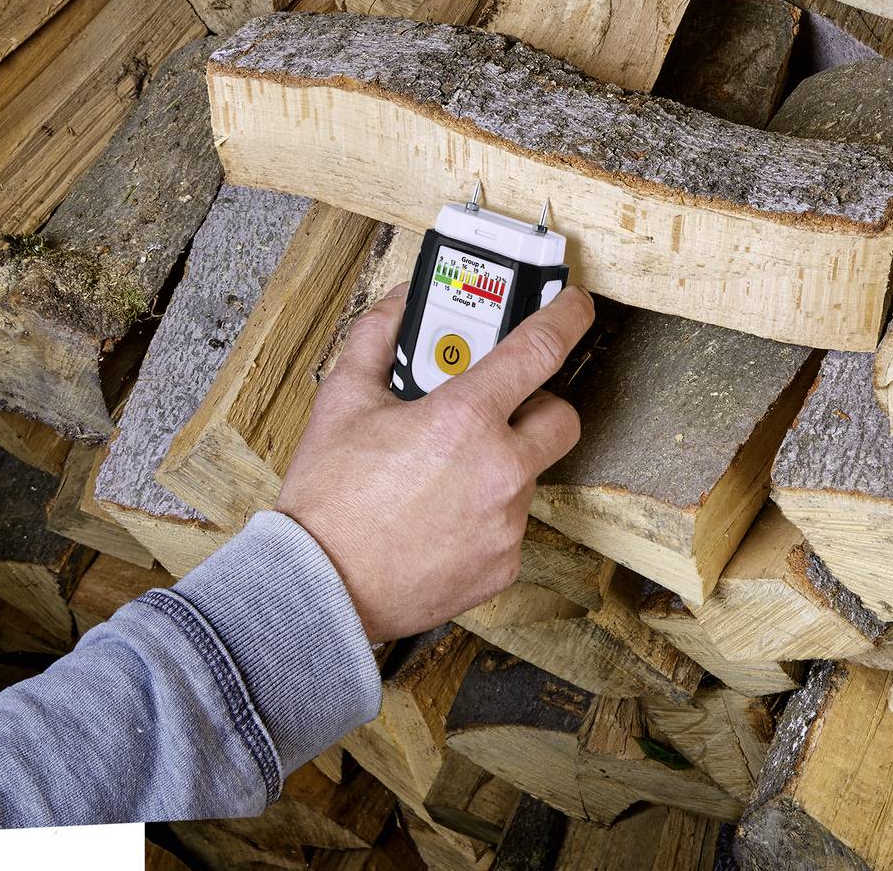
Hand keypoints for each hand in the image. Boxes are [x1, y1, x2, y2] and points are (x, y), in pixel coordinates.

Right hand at [275, 281, 594, 641]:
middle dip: (537, 404)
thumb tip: (401, 305)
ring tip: (446, 474)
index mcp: (464, 420)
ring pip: (531, 474)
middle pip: (561, 418)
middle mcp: (499, 470)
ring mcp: (507, 523)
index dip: (566, 317)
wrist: (318, 587)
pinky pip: (512, 524)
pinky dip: (487, 514)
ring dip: (503, 463)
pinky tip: (443, 517)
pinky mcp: (504, 564)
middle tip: (497, 407)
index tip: (573, 306)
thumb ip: (379, 339)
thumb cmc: (328, 500)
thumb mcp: (343, 400)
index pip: (540, 350)